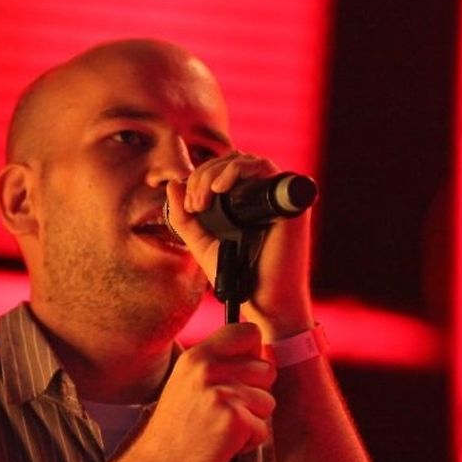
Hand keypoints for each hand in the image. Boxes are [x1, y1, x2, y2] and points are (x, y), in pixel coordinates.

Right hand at [129, 323, 275, 461]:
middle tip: (224, 413)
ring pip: (268, 401)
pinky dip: (247, 443)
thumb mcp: (188, 384)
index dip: (254, 354)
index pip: (247, 332)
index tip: (242, 375)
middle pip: (266, 370)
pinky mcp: (234, 419)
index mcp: (197, 356)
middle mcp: (208, 368)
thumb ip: (220, 365)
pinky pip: (263, 428)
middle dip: (255, 395)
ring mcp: (222, 393)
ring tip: (219, 430)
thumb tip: (266, 354)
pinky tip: (221, 446)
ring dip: (251, 422)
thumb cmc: (175, 432)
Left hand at [165, 153, 315, 340]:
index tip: (189, 205)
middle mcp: (263, 195)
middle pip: (231, 161)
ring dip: (216, 173)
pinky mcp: (288, 201)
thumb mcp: (203, 244)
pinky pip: (265, 168)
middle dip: (204, 176)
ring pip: (244, 160)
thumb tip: (172, 185)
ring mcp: (277, 196)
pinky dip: (238, 171)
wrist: (265, 301)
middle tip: (195, 204)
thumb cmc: (239, 276)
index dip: (200, 178)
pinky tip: (219, 189)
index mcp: (245, 202)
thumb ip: (185, 219)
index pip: (221, 170)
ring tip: (204, 199)